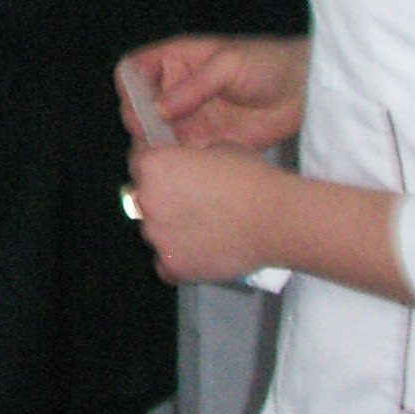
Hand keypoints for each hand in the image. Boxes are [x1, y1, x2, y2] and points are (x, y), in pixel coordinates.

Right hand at [128, 34, 309, 150]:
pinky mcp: (206, 142)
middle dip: (139, 122)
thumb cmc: (268, 63)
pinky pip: (181, 153)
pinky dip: (177, 161)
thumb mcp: (229, 63)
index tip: (137, 105)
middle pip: (138, 107)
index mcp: (175, 61)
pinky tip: (183, 167)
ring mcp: (189, 118)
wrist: (306, 91)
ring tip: (166, 156)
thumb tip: (158, 109)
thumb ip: (194, 85)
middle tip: (152, 137)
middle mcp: (175, 90)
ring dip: (155, 145)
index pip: (134, 70)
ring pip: (155, 134)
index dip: (129, 87)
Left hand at [129, 142, 285, 281]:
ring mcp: (156, 235)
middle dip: (162, 203)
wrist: (276, 219)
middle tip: (192, 208)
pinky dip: (179, 263)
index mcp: (152, 165)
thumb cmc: (251, 178)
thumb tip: (189, 165)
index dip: (158, 172)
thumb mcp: (217, 147)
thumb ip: (190, 157)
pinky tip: (200, 255)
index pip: (139, 166)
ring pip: (153, 234)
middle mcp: (145, 199)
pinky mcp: (171, 265)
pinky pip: (165, 265)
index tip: (174, 179)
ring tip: (203, 233)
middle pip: (142, 201)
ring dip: (170, 233)